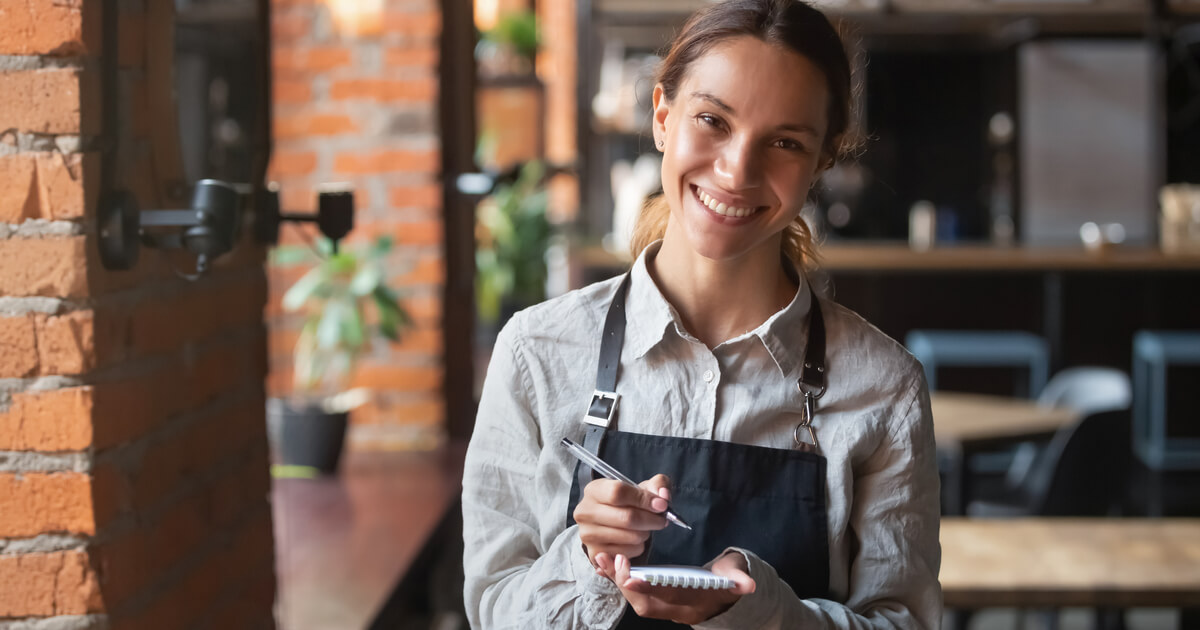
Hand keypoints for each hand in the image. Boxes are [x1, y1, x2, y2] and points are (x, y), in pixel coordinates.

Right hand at [574, 474, 670, 565]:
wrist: (610, 525)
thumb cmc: (627, 504)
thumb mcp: (642, 488)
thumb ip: (657, 484)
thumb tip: (663, 496)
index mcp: (594, 490)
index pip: (619, 492)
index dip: (644, 499)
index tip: (661, 505)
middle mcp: (585, 511)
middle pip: (627, 517)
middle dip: (651, 520)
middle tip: (661, 520)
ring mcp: (587, 535)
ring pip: (630, 537)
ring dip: (645, 534)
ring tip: (644, 528)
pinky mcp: (594, 554)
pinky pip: (627, 554)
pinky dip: (637, 548)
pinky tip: (633, 540)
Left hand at [593, 551, 755, 624]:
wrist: (726, 593)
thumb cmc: (729, 578)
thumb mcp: (736, 576)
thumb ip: (738, 579)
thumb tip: (748, 584)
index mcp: (697, 603)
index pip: (670, 598)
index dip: (650, 589)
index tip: (631, 576)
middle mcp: (678, 611)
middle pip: (647, 605)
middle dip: (627, 586)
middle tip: (613, 560)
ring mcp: (667, 609)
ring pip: (637, 601)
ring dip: (618, 581)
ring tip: (602, 559)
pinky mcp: (657, 601)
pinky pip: (634, 595)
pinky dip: (618, 580)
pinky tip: (604, 566)